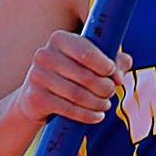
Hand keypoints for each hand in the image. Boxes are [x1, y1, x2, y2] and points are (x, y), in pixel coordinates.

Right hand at [16, 33, 132, 127]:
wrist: (38, 98)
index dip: (105, 66)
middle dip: (105, 88)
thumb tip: (120, 76)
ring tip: (106, 105)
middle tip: (111, 93)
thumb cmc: (71, 76)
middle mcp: (44, 55)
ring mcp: (37, 76)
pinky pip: (68, 109)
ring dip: (98, 103)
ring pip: (78, 94)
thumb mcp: (91, 64)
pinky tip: (98, 116)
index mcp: (59, 39)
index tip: (115, 75)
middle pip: (85, 76)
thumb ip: (114, 62)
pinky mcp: (35, 98)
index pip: (86, 51)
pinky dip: (88, 115)